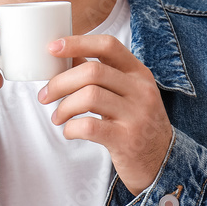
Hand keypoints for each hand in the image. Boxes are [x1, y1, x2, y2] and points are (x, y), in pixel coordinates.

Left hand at [38, 35, 172, 195]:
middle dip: (60, 83)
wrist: (161, 162)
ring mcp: (136, 115)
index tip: (52, 48)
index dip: (78, 43)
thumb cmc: (136, 123)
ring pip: (89, 96)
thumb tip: (68, 55)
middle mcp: (141, 90)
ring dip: (64, 107)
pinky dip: (71, 128)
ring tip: (58, 117)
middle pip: (92, 72)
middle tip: (45, 96)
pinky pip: (90, 126)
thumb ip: (101, 74)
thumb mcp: (127, 93)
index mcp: (138, 73)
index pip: (108, 46)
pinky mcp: (127, 140)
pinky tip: (69, 131)